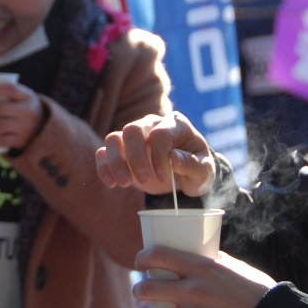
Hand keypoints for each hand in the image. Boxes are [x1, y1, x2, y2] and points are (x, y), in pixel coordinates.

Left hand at [0, 81, 45, 152]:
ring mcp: (24, 128)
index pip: (10, 89)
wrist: (42, 129)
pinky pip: (0, 141)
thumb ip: (3, 90)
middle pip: (0, 109)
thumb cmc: (21, 108)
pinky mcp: (19, 141)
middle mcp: (28, 111)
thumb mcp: (20, 97)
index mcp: (27, 96)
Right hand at [95, 111, 214, 195]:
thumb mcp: (205, 171)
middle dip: (135, 157)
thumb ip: (193, 164)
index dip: (159, 156)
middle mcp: (151, 125)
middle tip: (143, 180)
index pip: (160, 133)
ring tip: (124, 183)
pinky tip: (111, 183)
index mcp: (175, 124)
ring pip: (113, 139)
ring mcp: (133, 137)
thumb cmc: (196, 170)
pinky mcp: (120, 152)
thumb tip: (173, 158)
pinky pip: (103, 153)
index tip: (164, 176)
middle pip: (132, 130)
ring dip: (116, 162)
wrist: (184, 178)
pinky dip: (104, 168)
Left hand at [132, 248, 275, 307]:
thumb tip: (194, 253)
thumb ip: (211, 262)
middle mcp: (193, 291)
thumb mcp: (233, 268)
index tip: (141, 263)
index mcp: (201, 267)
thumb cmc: (256, 292)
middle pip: (145, 289)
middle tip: (144, 292)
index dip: (143, 258)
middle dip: (141, 291)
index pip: (157, 255)